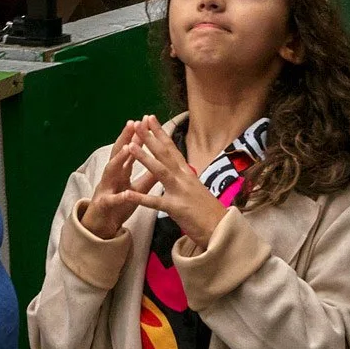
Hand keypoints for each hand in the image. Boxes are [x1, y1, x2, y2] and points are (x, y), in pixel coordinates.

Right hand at [78, 120, 153, 237]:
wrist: (100, 227)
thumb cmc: (119, 206)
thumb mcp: (136, 189)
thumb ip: (148, 176)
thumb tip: (163, 161)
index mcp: (121, 172)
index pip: (130, 150)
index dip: (137, 135)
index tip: (145, 120)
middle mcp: (112, 176)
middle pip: (118, 153)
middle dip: (125, 138)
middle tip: (133, 123)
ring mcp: (106, 189)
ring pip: (111, 171)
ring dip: (119, 159)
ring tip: (128, 148)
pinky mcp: (104, 205)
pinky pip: (112, 200)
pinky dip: (119, 196)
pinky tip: (126, 192)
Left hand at [129, 116, 230, 246]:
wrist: (222, 229)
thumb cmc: (209, 212)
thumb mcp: (197, 189)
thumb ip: (187, 178)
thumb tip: (182, 167)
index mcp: (188, 173)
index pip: (172, 149)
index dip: (160, 133)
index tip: (150, 119)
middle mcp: (184, 178)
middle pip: (165, 154)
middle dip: (150, 137)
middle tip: (138, 122)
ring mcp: (180, 192)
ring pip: (160, 171)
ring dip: (144, 158)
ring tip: (130, 146)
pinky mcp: (176, 209)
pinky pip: (155, 202)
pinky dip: (141, 198)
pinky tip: (127, 193)